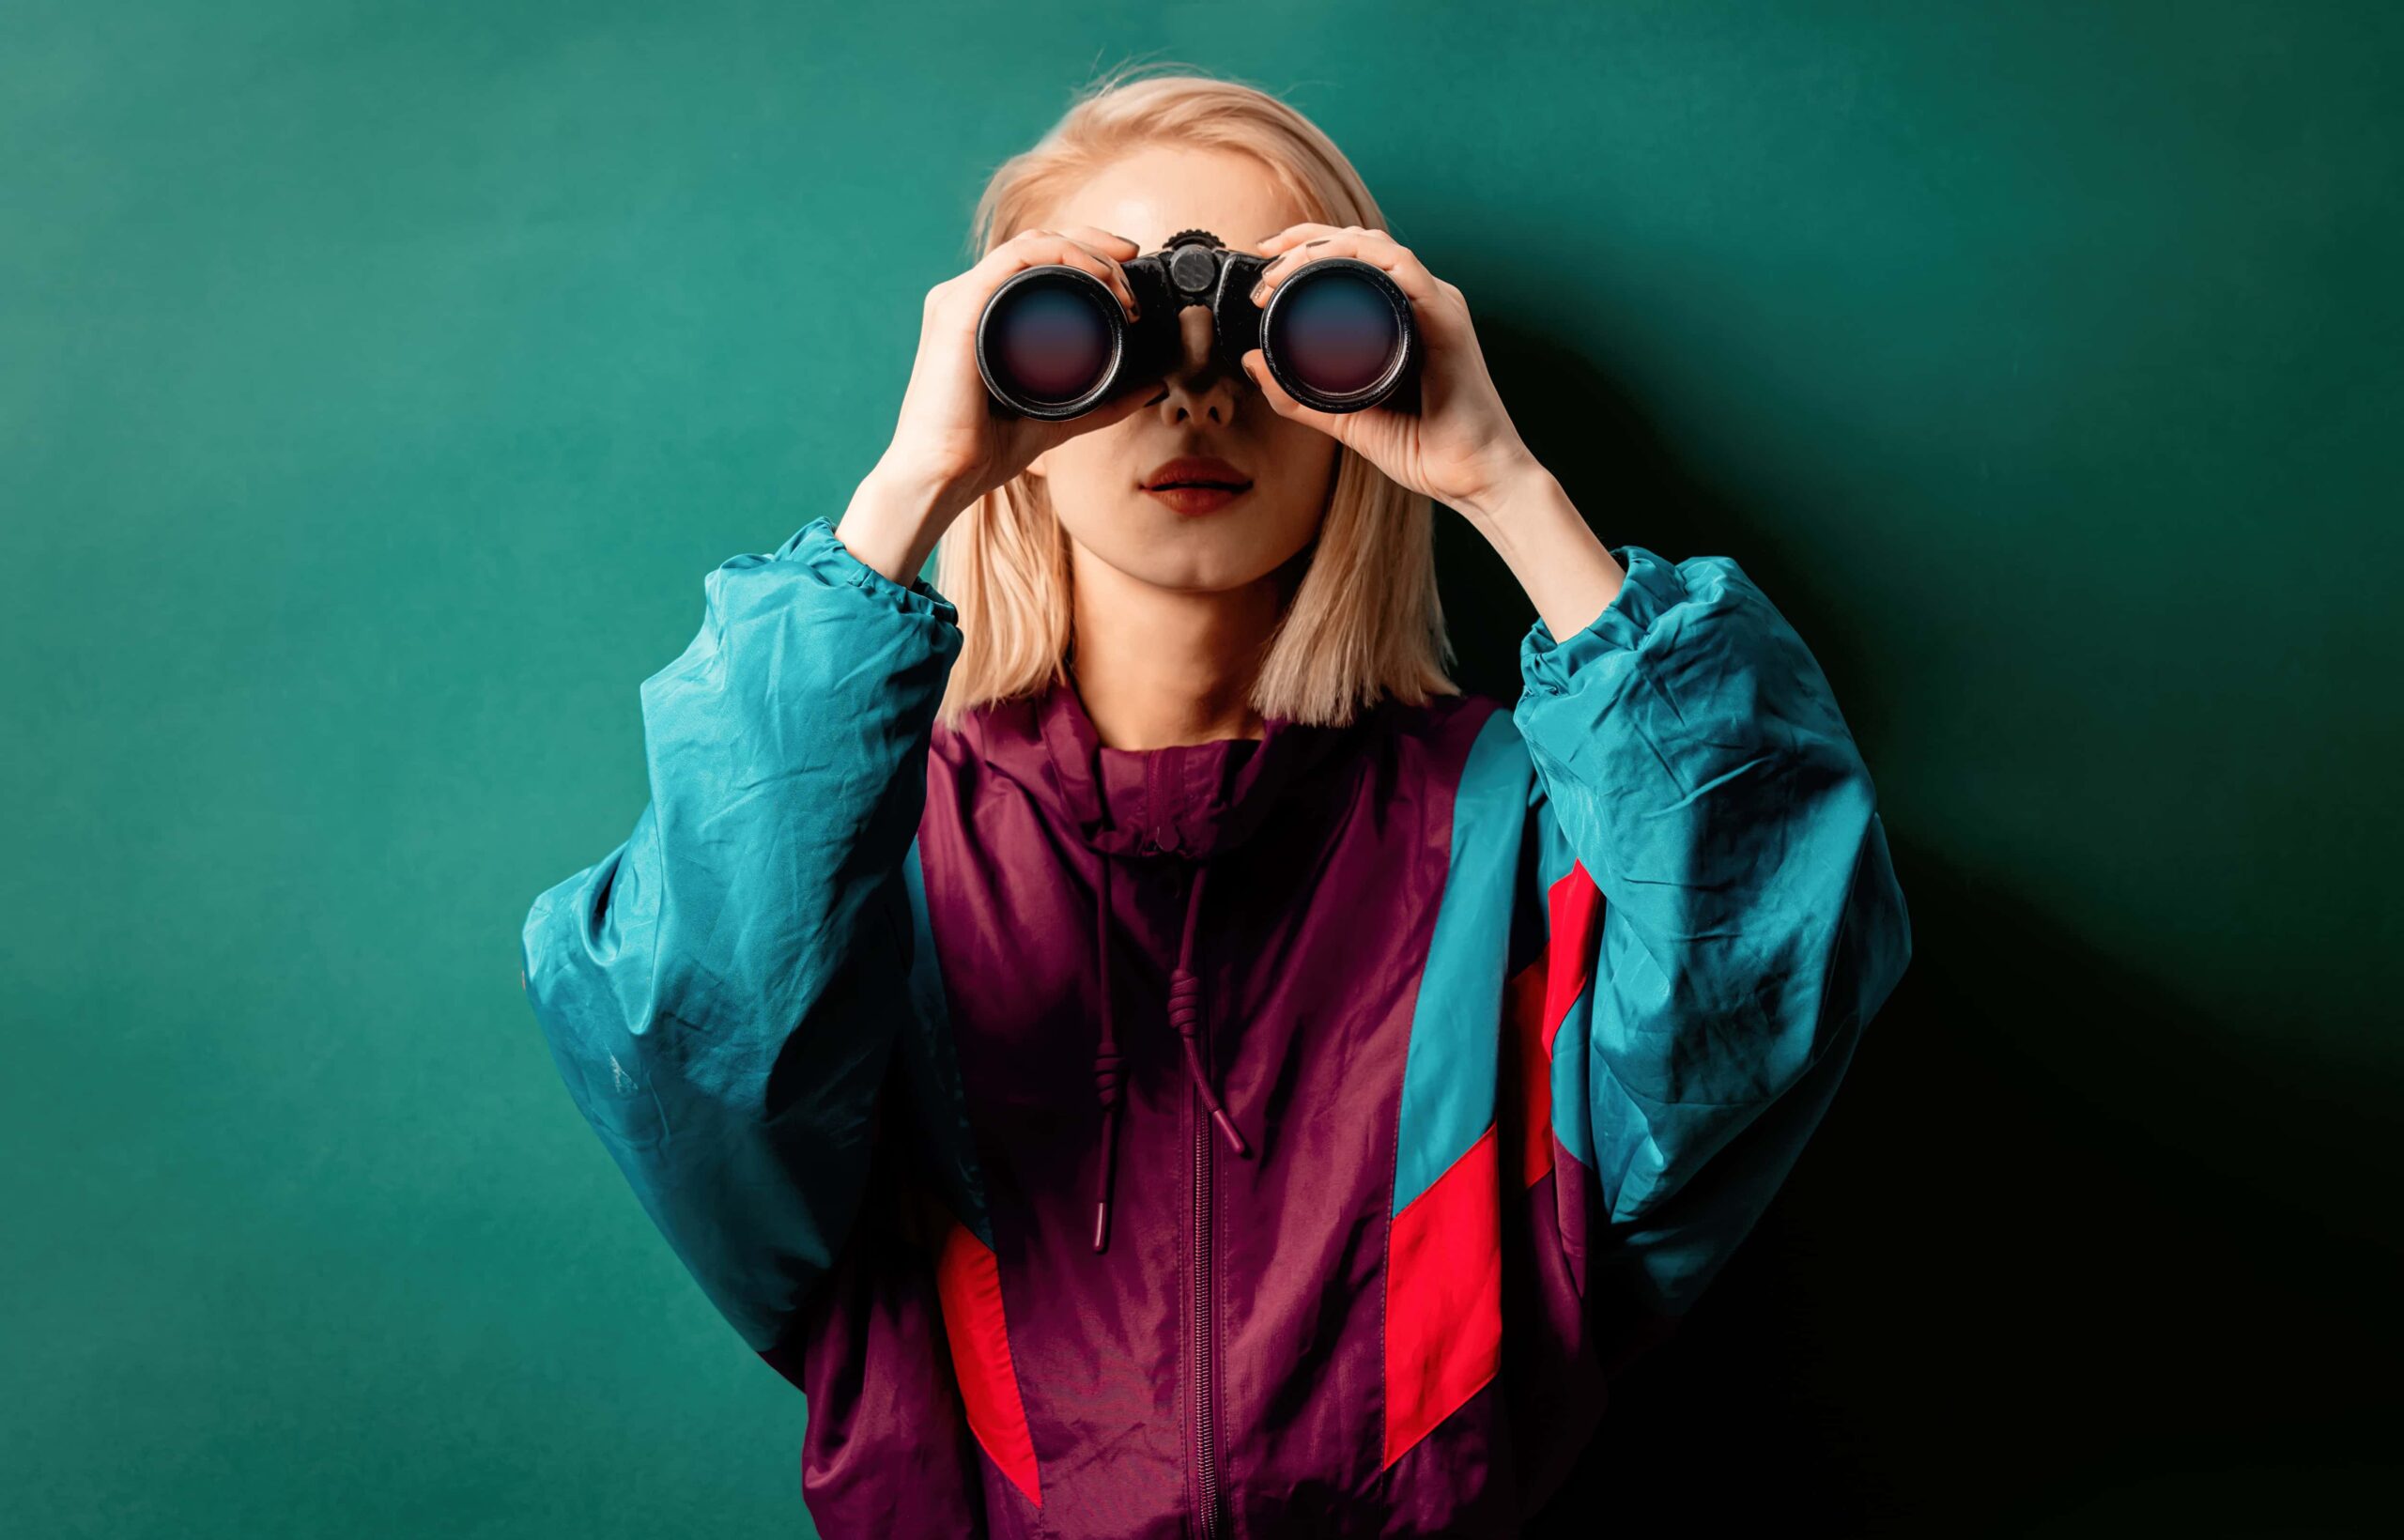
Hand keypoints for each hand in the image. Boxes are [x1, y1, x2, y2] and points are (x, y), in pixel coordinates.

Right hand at [879, 225, 1155, 525]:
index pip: (1041, 259)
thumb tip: (1150, 386)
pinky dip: (1063, 256)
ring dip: (1088, 252)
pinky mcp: (960, 308)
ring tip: (1122, 283)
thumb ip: (1104, 402)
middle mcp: (970, 296)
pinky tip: (1096, 274)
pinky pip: (1017, 258)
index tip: (1131, 274)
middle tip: (1133, 274)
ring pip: (1034, 244)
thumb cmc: (983, 450)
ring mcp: (962, 298)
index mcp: (986, 313)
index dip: (1091, 253)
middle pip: (1042, 243)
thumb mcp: (1061, 417)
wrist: (943, 476)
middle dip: (1097, 246)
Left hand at [1240, 224, 1539, 519]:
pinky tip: (1326, 265)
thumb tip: (1254, 365)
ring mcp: (1437, 306)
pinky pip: (1404, 270)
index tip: (1265, 263)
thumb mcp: (1348, 420)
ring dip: (1324, 245)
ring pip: (1377, 248)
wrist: (1475, 478)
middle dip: (1307, 238)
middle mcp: (1422, 301)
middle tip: (1265, 257)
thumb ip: (1301, 397)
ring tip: (1281, 267)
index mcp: (1403, 316)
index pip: (1355, 260)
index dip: (1306, 248)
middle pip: (1362, 243)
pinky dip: (1362, 258)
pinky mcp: (1447, 319)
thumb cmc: (1428, 449)